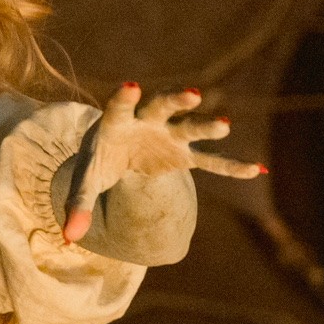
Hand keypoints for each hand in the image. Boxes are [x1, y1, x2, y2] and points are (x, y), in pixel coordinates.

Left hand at [62, 84, 261, 243]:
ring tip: (224, 126)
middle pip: (162, 106)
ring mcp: (168, 136)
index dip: (125, 98)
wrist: (115, 154)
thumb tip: (69, 238)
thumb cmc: (99, 161)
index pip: (120, 107)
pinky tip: (254, 170)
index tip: (131, 86)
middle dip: (176, 101)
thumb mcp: (85, 182)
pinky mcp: (182, 154)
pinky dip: (229, 166)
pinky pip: (209, 161)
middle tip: (192, 95)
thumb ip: (78, 205)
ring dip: (205, 126)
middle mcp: (146, 122)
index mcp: (116, 121)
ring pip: (189, 127)